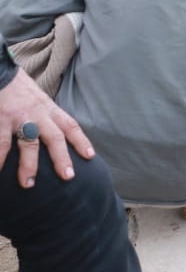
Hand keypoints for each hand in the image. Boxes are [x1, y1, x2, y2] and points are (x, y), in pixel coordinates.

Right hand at [0, 68, 92, 187]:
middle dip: (61, 158)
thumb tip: (52, 132)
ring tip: (28, 184)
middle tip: (68, 176)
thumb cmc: (16, 87)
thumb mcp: (36, 98)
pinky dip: (0, 159)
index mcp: (48, 108)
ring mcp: (18, 117)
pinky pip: (1, 143)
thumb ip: (44, 114)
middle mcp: (37, 113)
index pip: (69, 125)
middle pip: (54, 137)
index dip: (81, 140)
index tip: (90, 156)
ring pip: (28, 144)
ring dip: (29, 165)